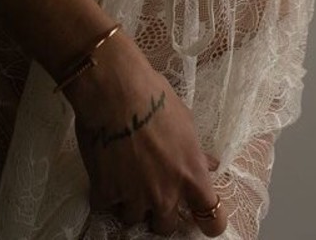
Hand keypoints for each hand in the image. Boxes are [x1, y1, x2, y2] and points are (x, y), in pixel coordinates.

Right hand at [67, 37, 227, 235]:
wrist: (116, 90)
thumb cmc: (156, 98)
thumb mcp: (185, 122)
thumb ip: (196, 152)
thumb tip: (210, 165)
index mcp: (191, 176)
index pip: (212, 222)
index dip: (208, 223)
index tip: (199, 214)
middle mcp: (165, 195)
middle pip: (166, 227)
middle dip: (159, 211)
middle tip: (150, 188)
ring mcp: (135, 197)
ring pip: (133, 218)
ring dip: (130, 202)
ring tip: (123, 176)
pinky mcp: (106, 193)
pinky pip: (105, 205)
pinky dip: (104, 193)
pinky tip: (103, 172)